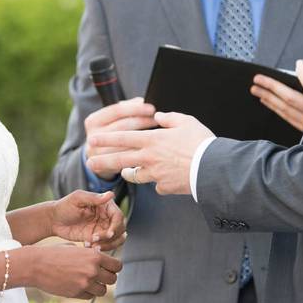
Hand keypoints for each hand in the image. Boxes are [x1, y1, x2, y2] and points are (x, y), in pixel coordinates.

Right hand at [31, 244, 122, 298]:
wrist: (36, 265)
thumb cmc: (54, 253)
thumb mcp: (75, 249)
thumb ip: (90, 255)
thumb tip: (102, 260)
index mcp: (94, 256)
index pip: (117, 266)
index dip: (114, 267)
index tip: (109, 268)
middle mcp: (92, 270)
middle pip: (113, 279)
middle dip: (107, 278)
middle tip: (99, 276)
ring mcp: (85, 283)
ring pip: (102, 290)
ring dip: (98, 287)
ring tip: (88, 281)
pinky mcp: (76, 293)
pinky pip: (90, 296)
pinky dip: (87, 292)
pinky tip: (77, 285)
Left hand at [50, 190, 126, 251]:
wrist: (53, 221)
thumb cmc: (64, 206)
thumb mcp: (77, 199)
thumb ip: (94, 198)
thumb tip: (111, 194)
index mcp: (105, 205)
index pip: (118, 216)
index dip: (116, 226)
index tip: (108, 234)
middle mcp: (106, 217)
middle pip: (120, 230)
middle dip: (111, 238)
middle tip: (95, 240)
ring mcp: (102, 228)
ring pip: (116, 240)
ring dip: (108, 245)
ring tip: (93, 246)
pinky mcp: (97, 238)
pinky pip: (106, 246)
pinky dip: (100, 248)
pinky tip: (87, 246)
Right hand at [84, 97, 158, 179]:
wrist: (98, 160)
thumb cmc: (110, 134)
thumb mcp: (111, 121)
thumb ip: (124, 109)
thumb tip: (141, 101)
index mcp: (93, 121)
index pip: (117, 110)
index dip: (136, 108)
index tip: (151, 108)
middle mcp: (92, 136)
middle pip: (123, 125)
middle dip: (142, 121)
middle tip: (157, 120)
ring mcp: (98, 152)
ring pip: (126, 142)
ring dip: (143, 136)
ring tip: (157, 132)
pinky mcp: (105, 165)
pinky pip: (128, 156)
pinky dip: (140, 150)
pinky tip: (150, 146)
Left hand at [87, 111, 212, 195]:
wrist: (212, 169)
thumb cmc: (201, 142)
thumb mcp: (186, 122)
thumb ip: (170, 118)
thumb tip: (159, 115)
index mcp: (153, 139)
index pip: (123, 138)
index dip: (106, 139)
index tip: (93, 140)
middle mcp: (150, 157)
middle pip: (120, 159)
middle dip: (103, 161)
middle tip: (90, 163)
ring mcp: (156, 174)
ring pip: (135, 175)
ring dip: (129, 173)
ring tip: (125, 171)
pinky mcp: (165, 187)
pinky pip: (157, 186)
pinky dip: (158, 183)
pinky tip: (163, 180)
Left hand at [250, 59, 302, 131]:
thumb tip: (300, 65)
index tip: (299, 63)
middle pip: (291, 99)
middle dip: (272, 88)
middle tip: (256, 79)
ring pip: (286, 110)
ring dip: (269, 99)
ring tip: (256, 90)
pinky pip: (288, 118)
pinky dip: (277, 109)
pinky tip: (268, 103)